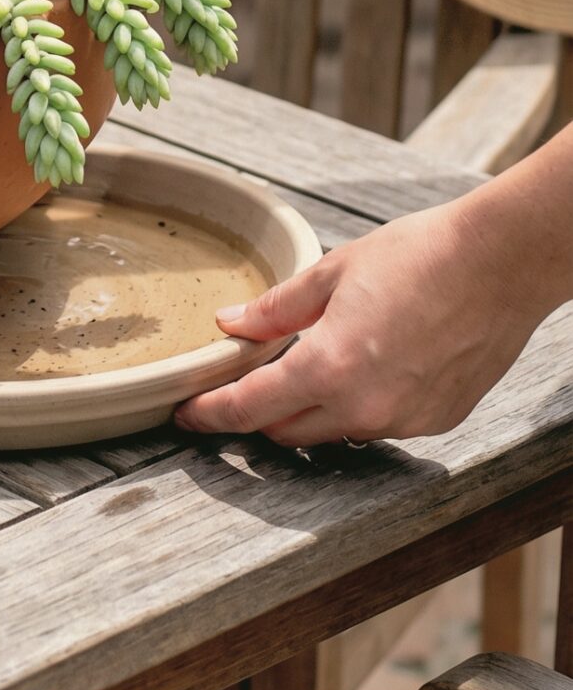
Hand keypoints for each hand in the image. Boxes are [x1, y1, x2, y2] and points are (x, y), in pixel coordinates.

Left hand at [173, 195, 550, 446]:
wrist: (501, 263)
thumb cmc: (419, 256)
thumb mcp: (333, 271)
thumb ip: (276, 308)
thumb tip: (230, 325)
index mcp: (327, 368)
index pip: (249, 410)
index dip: (210, 416)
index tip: (187, 414)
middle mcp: (363, 408)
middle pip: (286, 432)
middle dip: (259, 413)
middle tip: (246, 382)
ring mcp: (403, 421)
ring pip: (333, 433)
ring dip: (312, 410)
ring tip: (317, 363)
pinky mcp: (435, 422)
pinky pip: (379, 424)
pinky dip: (361, 405)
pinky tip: (371, 365)